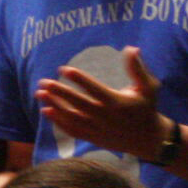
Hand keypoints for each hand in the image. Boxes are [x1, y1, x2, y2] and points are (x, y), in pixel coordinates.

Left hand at [36, 46, 167, 160]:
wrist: (148, 140)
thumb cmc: (147, 108)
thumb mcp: (148, 87)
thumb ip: (138, 68)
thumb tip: (131, 47)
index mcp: (117, 102)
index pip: (94, 89)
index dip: (79, 79)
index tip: (64, 69)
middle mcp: (105, 116)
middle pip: (78, 103)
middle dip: (60, 92)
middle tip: (44, 82)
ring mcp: (97, 129)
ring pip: (72, 117)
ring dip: (54, 105)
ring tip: (40, 94)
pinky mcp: (93, 138)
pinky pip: (72, 130)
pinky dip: (58, 122)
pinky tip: (46, 111)